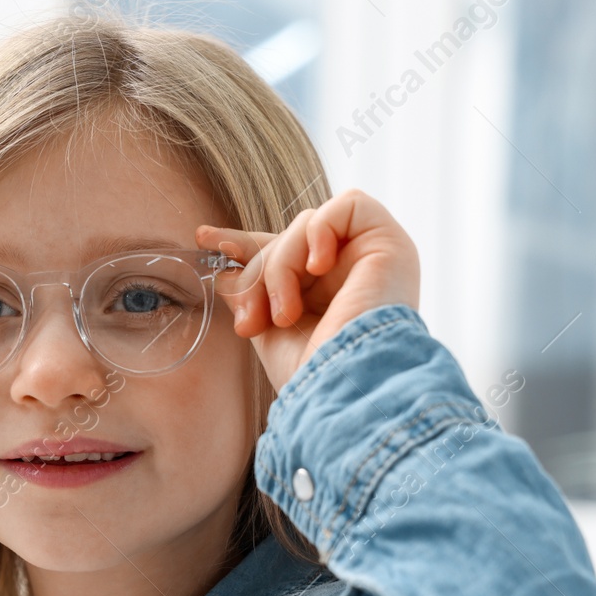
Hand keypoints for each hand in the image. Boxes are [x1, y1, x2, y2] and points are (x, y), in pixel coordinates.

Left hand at [197, 188, 419, 390]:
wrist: (346, 390)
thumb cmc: (312, 375)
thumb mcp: (269, 332)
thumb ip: (252, 296)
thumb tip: (225, 272)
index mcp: (326, 297)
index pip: (282, 255)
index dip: (242, 244)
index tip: (204, 238)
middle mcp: (351, 275)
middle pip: (287, 239)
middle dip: (257, 275)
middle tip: (250, 321)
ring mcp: (371, 258)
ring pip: (306, 225)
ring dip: (281, 267)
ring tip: (284, 313)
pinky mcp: (390, 243)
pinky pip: (349, 204)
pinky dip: (319, 231)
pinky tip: (317, 268)